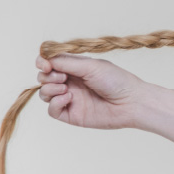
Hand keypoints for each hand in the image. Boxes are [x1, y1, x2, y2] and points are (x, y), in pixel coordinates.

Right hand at [35, 53, 149, 129]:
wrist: (131, 103)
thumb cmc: (116, 81)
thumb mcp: (90, 66)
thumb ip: (65, 62)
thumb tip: (43, 59)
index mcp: (76, 67)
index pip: (49, 62)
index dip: (42, 62)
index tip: (45, 65)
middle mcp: (71, 82)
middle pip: (44, 77)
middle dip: (46, 76)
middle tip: (63, 77)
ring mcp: (71, 98)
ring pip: (45, 93)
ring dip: (49, 89)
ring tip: (65, 88)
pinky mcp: (72, 114)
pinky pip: (51, 110)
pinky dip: (54, 103)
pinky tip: (68, 98)